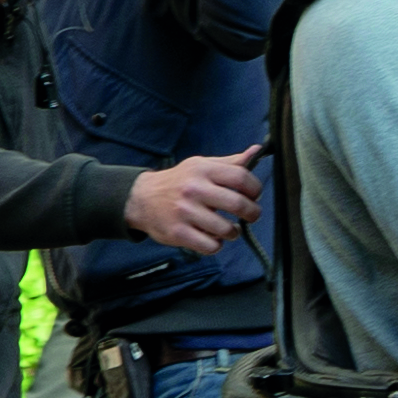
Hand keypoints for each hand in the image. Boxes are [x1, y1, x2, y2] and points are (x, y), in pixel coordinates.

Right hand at [122, 144, 262, 255]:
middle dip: (252, 213)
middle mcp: (194, 189)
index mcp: (203, 170)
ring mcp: (185, 212)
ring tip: (229, 228)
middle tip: (251, 216)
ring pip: (226, 229)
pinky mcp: (178, 233)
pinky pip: (211, 246)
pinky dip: (216, 245)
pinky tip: (212, 237)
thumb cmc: (179, 182)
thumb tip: (256, 150)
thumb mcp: (201, 166)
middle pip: (238, 204)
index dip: (255, 189)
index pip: (241, 177)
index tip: (254, 196)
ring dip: (234, 232)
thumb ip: (230, 162)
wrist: (142, 198)